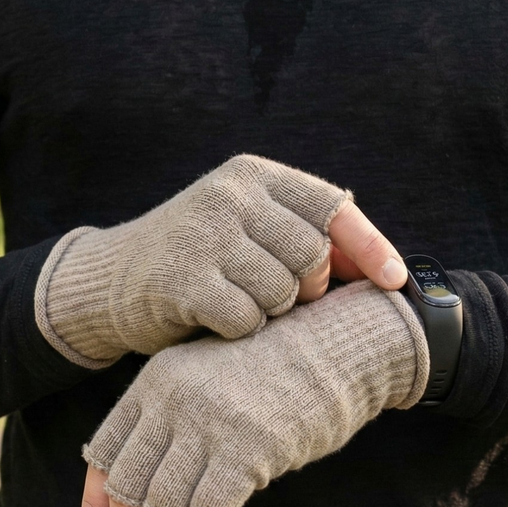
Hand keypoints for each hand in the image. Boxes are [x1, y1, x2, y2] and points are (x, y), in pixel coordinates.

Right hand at [37, 153, 408, 362]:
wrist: (112, 280)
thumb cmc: (201, 260)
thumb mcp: (250, 229)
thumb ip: (306, 238)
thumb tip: (388, 270)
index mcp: (253, 175)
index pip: (331, 206)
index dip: (370, 245)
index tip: (395, 281)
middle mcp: (230, 194)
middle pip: (312, 255)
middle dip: (307, 288)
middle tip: (279, 296)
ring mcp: (204, 233)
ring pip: (283, 290)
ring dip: (271, 312)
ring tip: (240, 301)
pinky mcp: (182, 277)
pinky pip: (247, 319)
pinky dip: (240, 331)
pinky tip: (215, 320)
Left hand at [80, 281, 428, 506]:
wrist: (335, 344)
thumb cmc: (275, 369)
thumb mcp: (208, 381)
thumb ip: (172, 422)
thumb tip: (142, 498)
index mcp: (155, 380)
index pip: (104, 453)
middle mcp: (172, 398)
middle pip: (129, 485)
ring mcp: (208, 422)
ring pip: (164, 506)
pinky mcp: (246, 448)